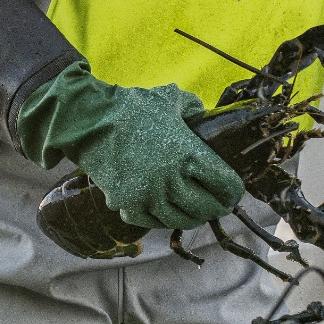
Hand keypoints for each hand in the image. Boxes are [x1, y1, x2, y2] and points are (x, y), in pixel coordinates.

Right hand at [81, 84, 245, 229]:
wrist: (89, 122)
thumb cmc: (133, 108)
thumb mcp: (172, 100)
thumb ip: (195, 110)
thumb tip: (207, 118)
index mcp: (189, 154)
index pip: (226, 185)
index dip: (233, 191)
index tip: (233, 191)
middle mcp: (171, 180)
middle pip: (207, 208)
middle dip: (217, 207)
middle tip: (219, 205)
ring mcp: (148, 197)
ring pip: (181, 220)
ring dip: (192, 217)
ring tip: (195, 211)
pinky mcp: (128, 207)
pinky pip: (153, 223)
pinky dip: (161, 218)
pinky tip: (165, 209)